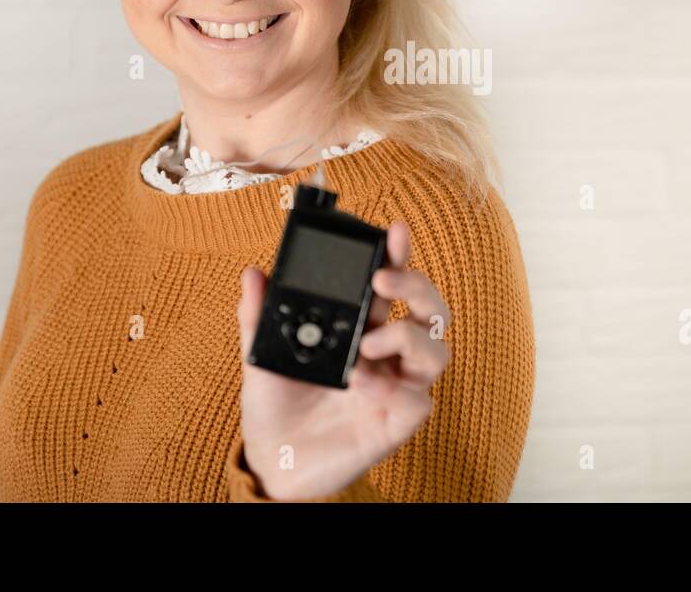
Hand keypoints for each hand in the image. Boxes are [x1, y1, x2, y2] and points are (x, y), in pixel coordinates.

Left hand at [235, 220, 452, 499]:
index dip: (400, 256)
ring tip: (367, 343)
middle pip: (429, 309)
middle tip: (384, 280)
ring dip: (407, 336)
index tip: (395, 231)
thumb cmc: (276, 406)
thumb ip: (258, 315)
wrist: (272, 460)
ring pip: (437, 350)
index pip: (392, 285)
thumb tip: (253, 273)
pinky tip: (362, 384)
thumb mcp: (260, 354)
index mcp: (362, 327)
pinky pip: (419, 400)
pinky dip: (394, 387)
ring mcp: (396, 386)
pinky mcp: (397, 422)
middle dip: (416, 285)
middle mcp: (387, 353)